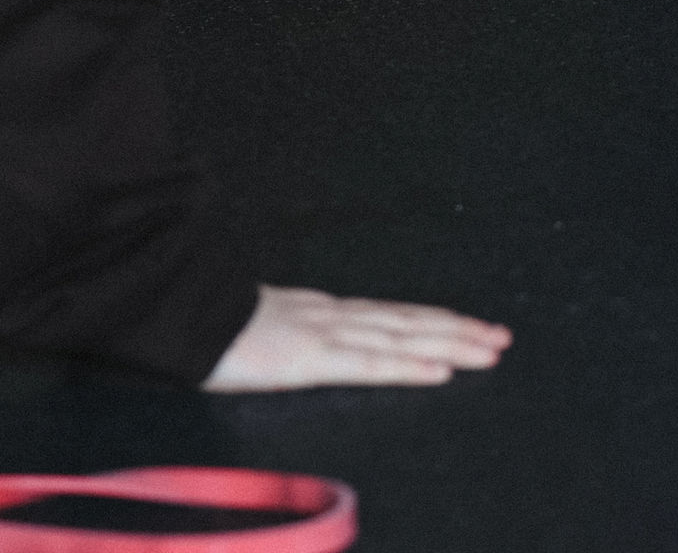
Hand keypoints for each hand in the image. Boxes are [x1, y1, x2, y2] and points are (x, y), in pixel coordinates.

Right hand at [203, 285, 509, 390]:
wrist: (175, 307)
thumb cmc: (207, 321)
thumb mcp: (258, 328)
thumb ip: (287, 333)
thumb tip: (303, 340)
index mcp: (320, 311)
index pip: (389, 316)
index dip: (432, 320)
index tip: (469, 325)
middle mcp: (332, 316)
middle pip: (406, 322)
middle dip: (458, 330)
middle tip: (503, 338)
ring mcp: (324, 335)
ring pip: (401, 339)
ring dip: (450, 344)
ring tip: (491, 351)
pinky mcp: (309, 358)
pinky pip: (368, 365)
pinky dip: (408, 366)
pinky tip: (440, 370)